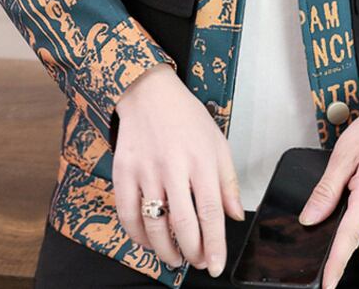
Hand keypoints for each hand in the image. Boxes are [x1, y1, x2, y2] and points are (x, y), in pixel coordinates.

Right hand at [112, 63, 244, 276]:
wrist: (149, 93)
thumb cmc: (186, 117)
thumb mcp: (217, 142)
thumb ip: (228, 181)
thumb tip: (234, 215)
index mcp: (201, 159)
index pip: (210, 212)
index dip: (214, 245)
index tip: (217, 265)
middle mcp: (173, 167)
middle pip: (183, 224)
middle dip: (192, 252)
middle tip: (198, 262)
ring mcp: (146, 170)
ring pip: (154, 226)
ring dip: (166, 251)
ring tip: (175, 258)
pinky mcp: (123, 172)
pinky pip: (128, 216)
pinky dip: (138, 237)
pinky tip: (149, 241)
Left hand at [298, 104, 358, 288]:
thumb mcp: (344, 155)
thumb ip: (326, 190)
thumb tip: (310, 218)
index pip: (348, 237)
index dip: (335, 263)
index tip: (326, 284)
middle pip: (346, 225)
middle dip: (333, 211)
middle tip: (341, 174)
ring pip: (352, 217)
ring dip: (344, 201)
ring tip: (352, 168)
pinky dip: (352, 199)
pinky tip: (356, 176)